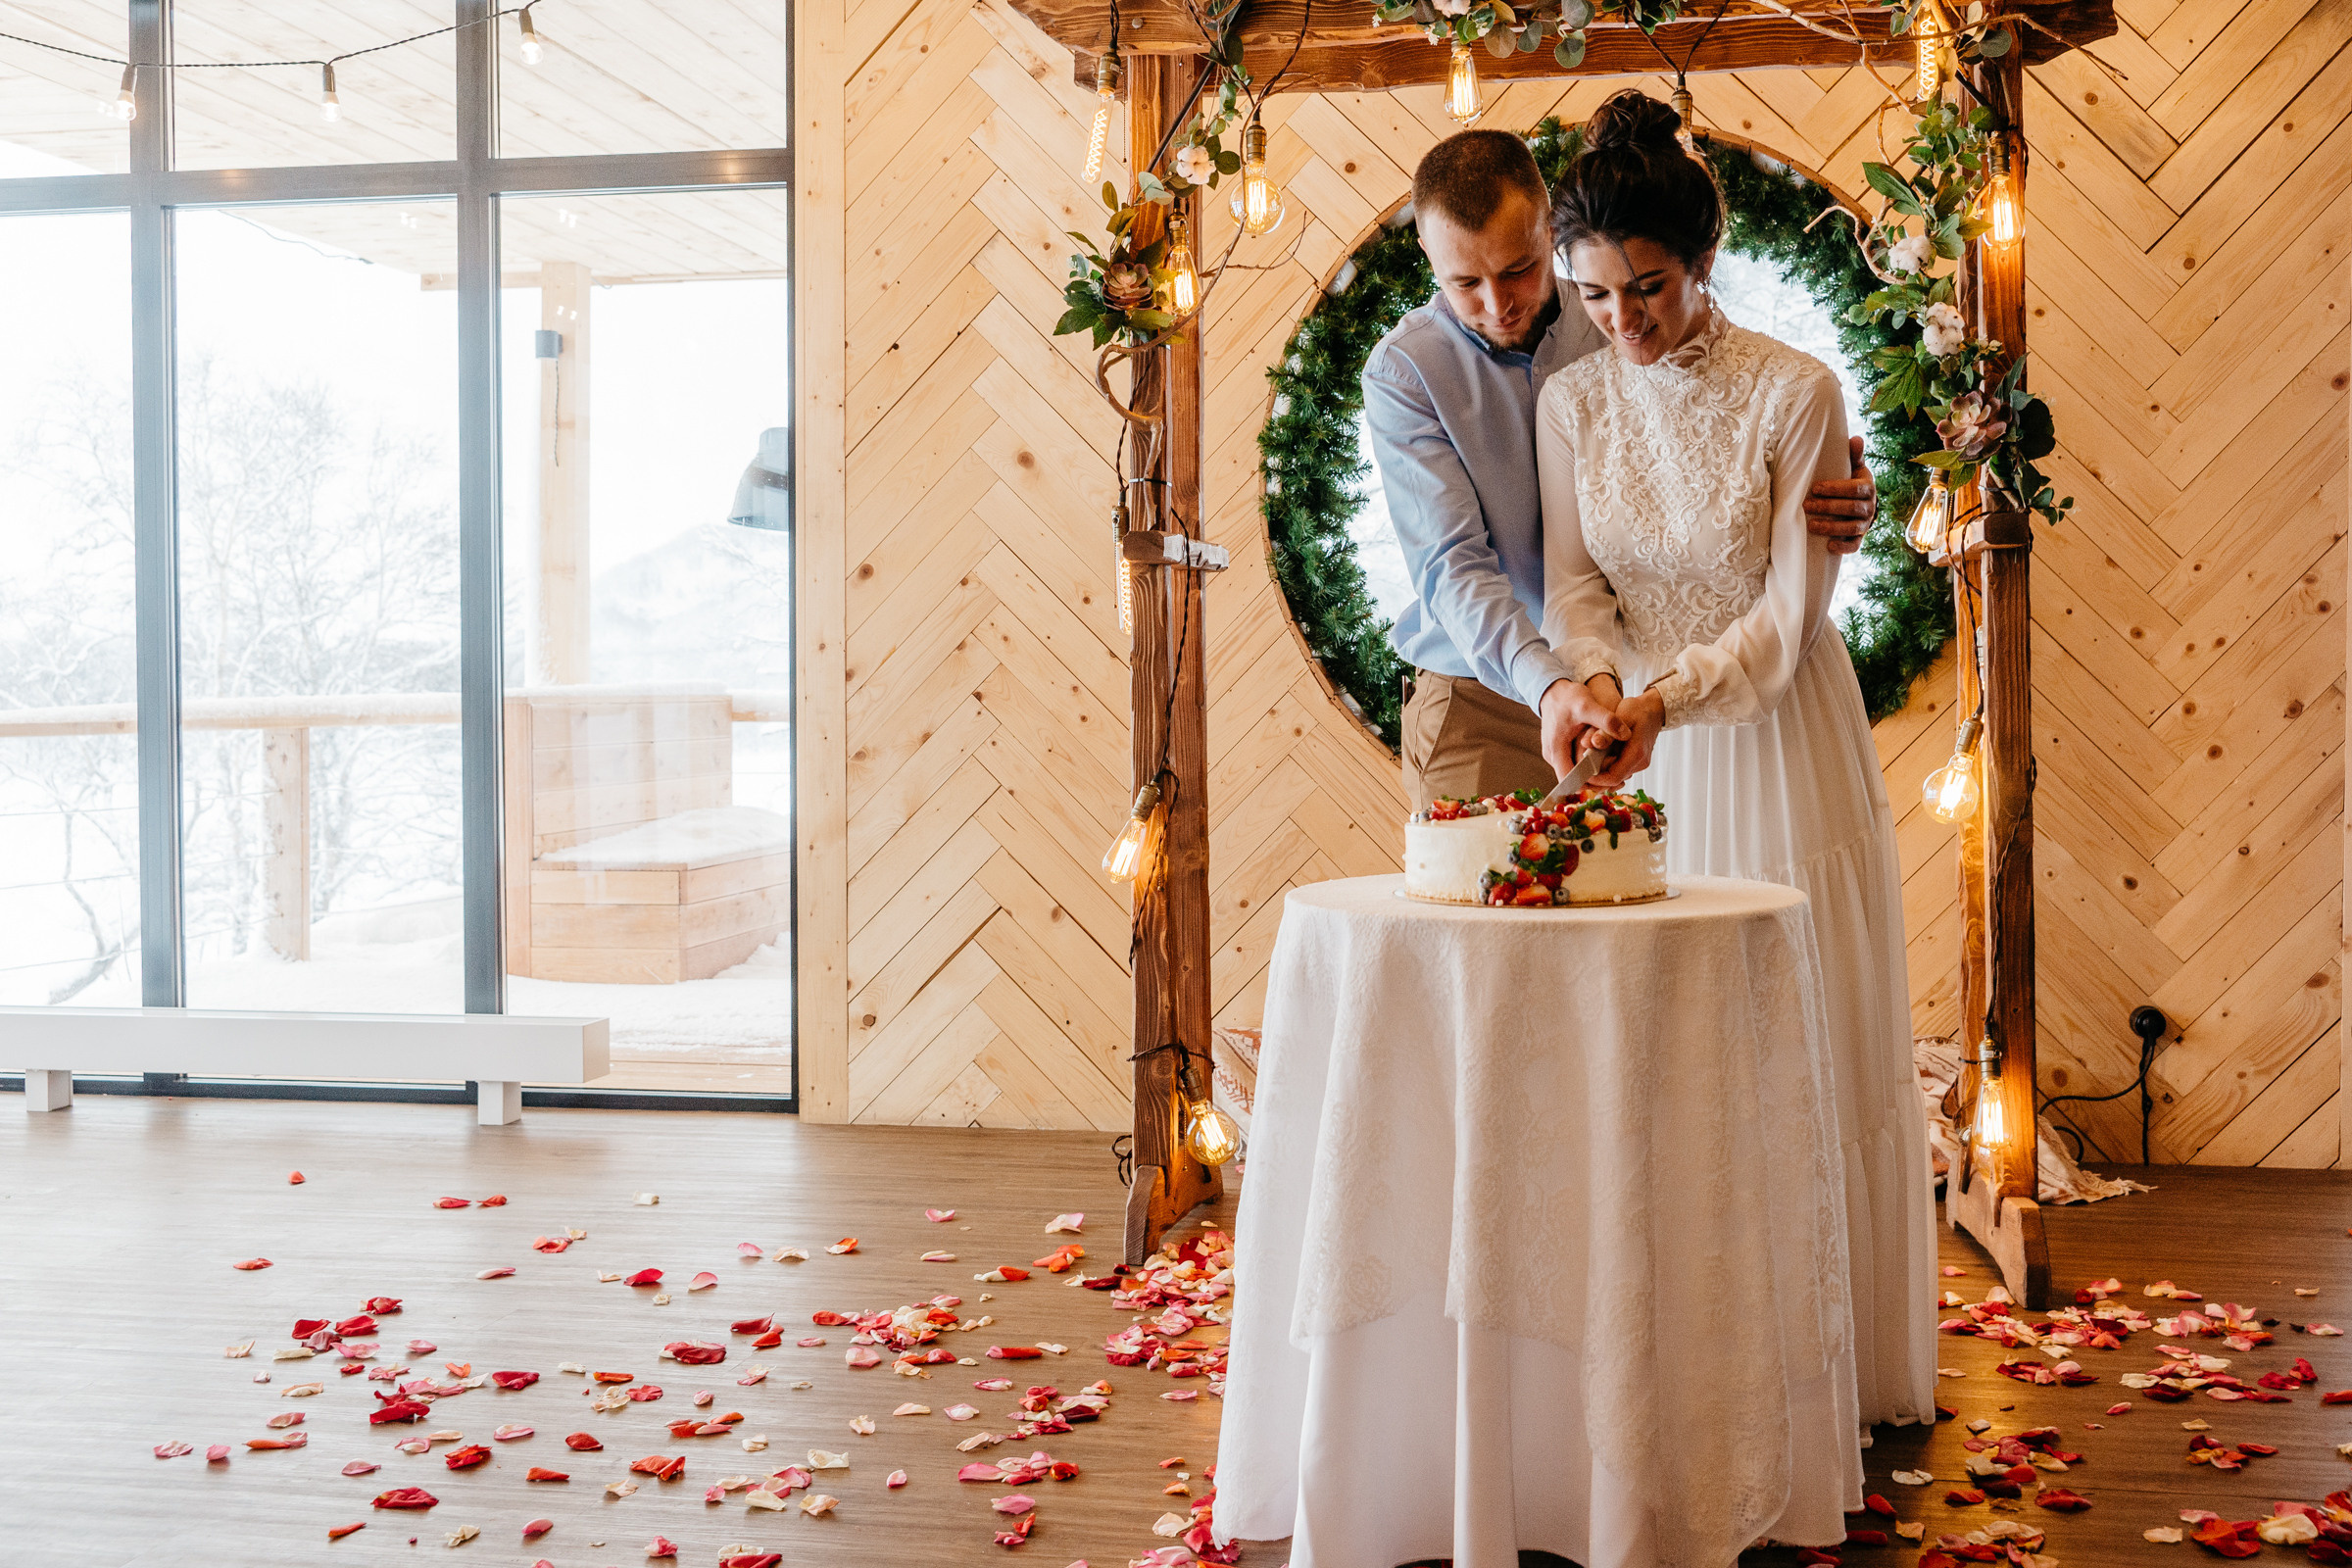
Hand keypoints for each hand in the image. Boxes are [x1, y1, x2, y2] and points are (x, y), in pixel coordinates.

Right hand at [1539, 678, 1629, 780]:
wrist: (1553, 690)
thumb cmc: (1566, 698)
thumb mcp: (1587, 706)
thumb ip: (1606, 720)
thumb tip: (1626, 734)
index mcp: (1555, 750)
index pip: (1570, 781)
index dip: (1590, 783)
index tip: (1611, 780)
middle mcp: (1552, 756)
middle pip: (1574, 780)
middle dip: (1596, 780)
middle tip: (1619, 778)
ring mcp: (1555, 754)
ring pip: (1575, 773)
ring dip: (1593, 774)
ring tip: (1615, 769)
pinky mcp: (1561, 750)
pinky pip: (1575, 764)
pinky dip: (1589, 765)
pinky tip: (1606, 759)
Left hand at [1589, 689, 1662, 786]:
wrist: (1653, 709)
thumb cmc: (1638, 710)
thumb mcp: (1621, 716)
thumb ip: (1606, 731)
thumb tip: (1591, 743)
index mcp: (1637, 753)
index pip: (1614, 777)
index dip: (1596, 778)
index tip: (1581, 771)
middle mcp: (1640, 762)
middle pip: (1614, 779)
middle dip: (1596, 776)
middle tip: (1579, 769)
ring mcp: (1639, 763)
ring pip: (1616, 776)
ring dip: (1601, 772)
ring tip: (1585, 763)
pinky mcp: (1636, 761)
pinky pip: (1619, 770)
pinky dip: (1607, 768)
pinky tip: (1596, 759)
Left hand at [1802, 434, 1875, 555]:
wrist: (1860, 502)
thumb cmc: (1851, 481)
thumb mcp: (1853, 467)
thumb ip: (1853, 455)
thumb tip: (1855, 438)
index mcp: (1868, 487)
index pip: (1855, 488)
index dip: (1836, 489)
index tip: (1815, 488)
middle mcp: (1870, 506)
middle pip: (1852, 509)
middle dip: (1829, 508)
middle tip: (1806, 506)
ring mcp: (1865, 524)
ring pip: (1852, 528)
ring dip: (1832, 528)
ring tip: (1812, 526)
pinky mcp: (1859, 538)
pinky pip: (1855, 545)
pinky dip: (1843, 547)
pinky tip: (1828, 546)